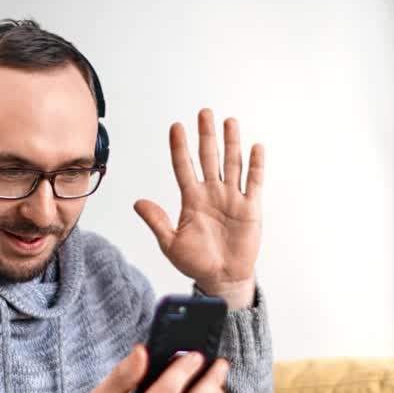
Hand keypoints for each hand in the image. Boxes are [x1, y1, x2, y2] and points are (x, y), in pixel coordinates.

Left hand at [134, 108, 264, 309]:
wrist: (222, 279)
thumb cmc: (197, 263)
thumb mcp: (171, 243)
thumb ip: (156, 221)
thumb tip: (138, 202)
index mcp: (192, 199)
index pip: (184, 167)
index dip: (180, 147)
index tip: (176, 127)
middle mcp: (212, 193)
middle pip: (209, 158)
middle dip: (206, 135)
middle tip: (204, 113)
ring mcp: (232, 198)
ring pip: (232, 164)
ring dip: (231, 143)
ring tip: (229, 121)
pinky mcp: (250, 208)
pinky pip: (253, 182)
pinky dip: (255, 165)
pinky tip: (255, 148)